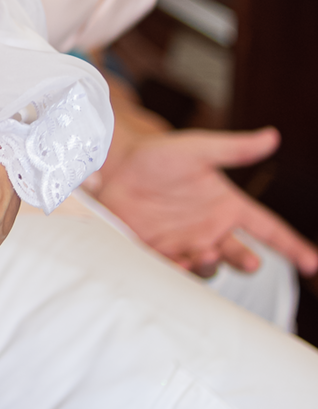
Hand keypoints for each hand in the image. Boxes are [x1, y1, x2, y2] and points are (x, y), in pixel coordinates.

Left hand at [90, 124, 317, 276]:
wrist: (111, 166)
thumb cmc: (157, 155)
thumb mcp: (197, 149)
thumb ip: (234, 148)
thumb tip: (272, 137)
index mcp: (228, 206)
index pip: (269, 229)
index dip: (292, 246)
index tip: (312, 263)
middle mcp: (211, 229)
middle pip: (240, 255)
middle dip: (246, 262)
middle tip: (249, 262)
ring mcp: (186, 244)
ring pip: (209, 266)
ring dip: (210, 263)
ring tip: (202, 252)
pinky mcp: (159, 253)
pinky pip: (175, 271)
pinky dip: (179, 270)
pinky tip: (177, 261)